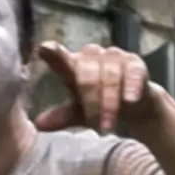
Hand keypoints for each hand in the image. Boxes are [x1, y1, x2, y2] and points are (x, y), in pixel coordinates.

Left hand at [35, 42, 166, 135]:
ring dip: (109, 102)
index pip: (60, 56)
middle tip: (94, 125)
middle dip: (91, 101)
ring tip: (108, 126)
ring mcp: (114, 56)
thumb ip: (61, 116)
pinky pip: (133, 72)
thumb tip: (39, 124)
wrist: (134, 107)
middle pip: (87, 72)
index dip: (53, 52)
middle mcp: (92, 56)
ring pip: (109, 75)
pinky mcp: (135, 63)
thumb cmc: (100, 105)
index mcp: (74, 65)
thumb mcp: (78, 113)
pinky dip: (131, 86)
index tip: (42, 48)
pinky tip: (129, 100)